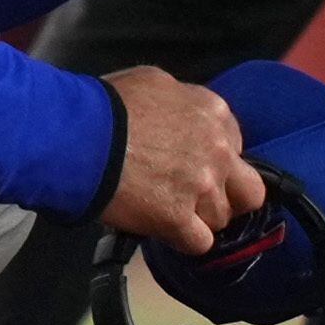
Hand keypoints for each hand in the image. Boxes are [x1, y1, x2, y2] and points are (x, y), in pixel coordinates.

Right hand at [100, 68, 265, 254]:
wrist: (76, 135)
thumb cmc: (104, 104)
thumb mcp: (152, 81)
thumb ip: (181, 100)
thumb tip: (180, 114)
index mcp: (213, 112)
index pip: (236, 145)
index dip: (215, 158)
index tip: (192, 162)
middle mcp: (217, 150)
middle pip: (249, 190)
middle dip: (228, 196)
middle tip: (198, 197)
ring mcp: (200, 187)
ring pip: (220, 219)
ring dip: (197, 219)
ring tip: (166, 210)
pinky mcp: (177, 219)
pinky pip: (199, 243)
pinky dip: (182, 240)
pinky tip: (164, 229)